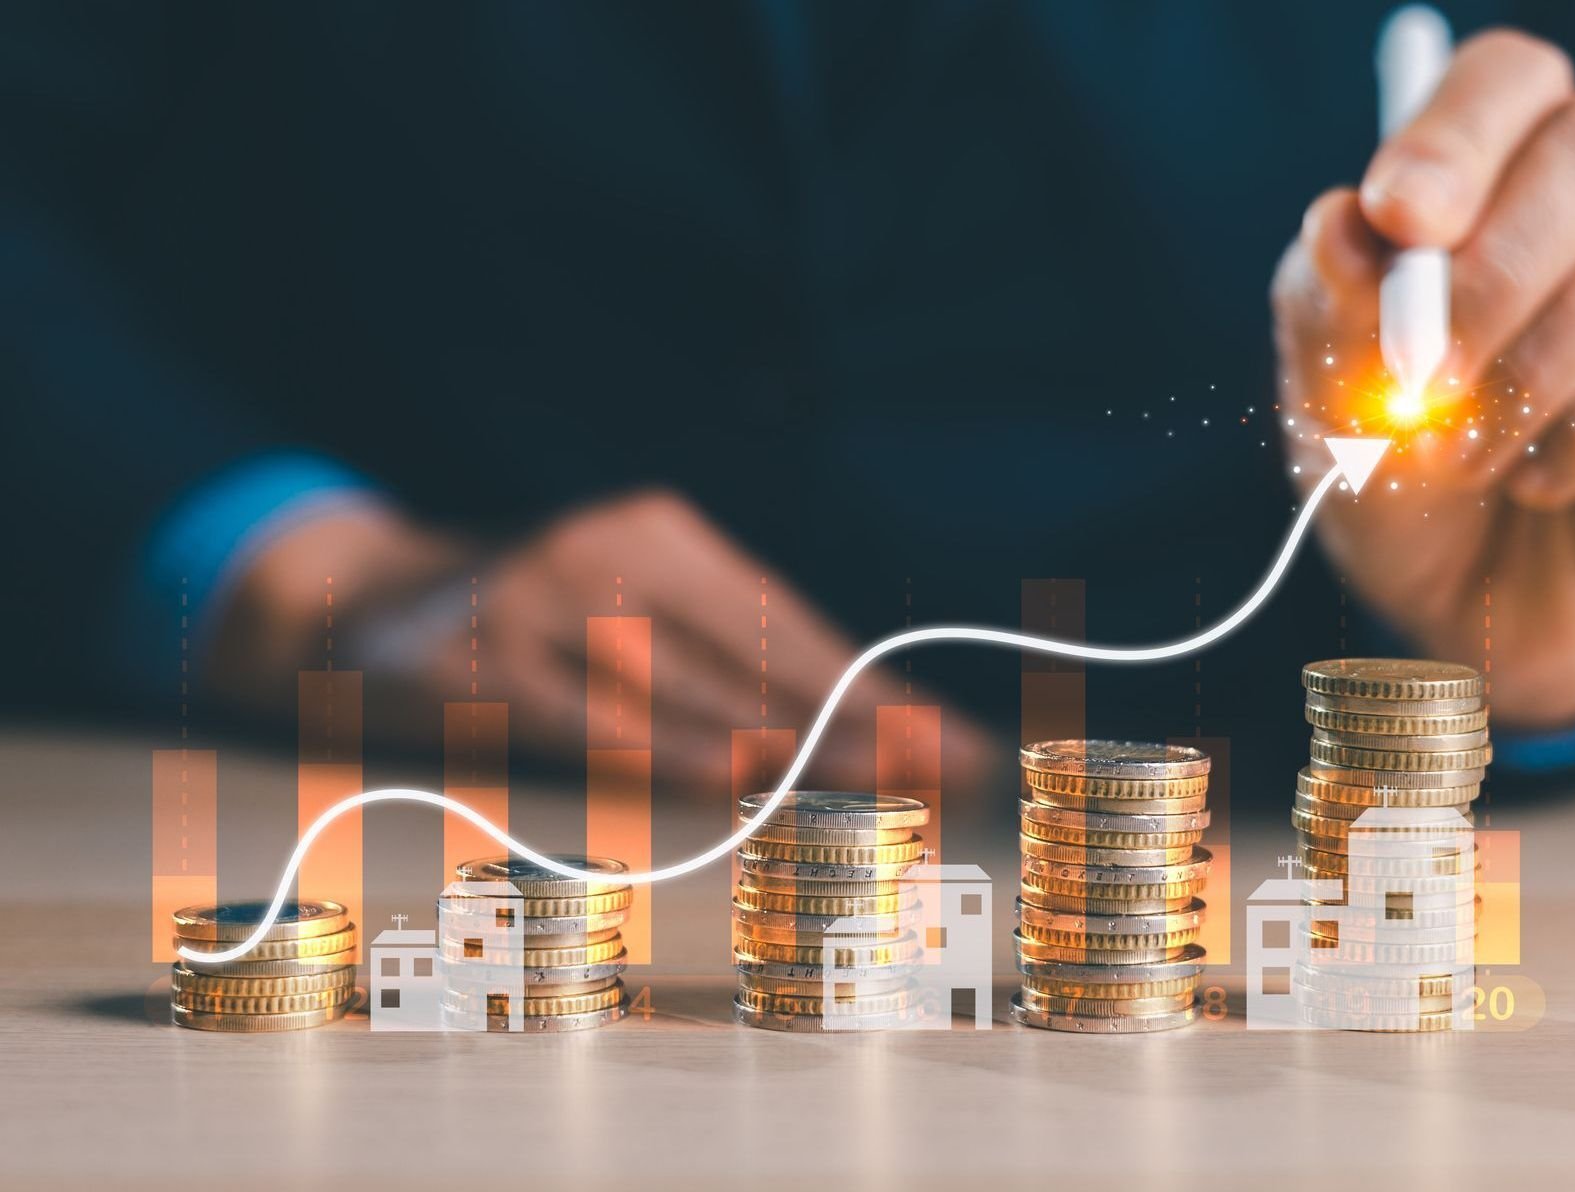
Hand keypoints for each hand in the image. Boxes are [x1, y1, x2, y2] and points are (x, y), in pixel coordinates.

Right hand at [208, 489, 996, 788]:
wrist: (356, 603)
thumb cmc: (532, 620)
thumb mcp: (625, 605)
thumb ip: (724, 659)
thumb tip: (869, 726)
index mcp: (658, 532)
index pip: (790, 622)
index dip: (877, 685)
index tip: (957, 735)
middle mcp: (608, 554)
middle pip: (759, 662)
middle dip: (866, 729)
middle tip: (958, 772)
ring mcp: (541, 608)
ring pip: (692, 701)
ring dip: (796, 760)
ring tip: (887, 797)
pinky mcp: (482, 670)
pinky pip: (599, 732)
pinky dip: (676, 765)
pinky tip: (747, 791)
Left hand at [1273, 30, 1574, 728]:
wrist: (1450, 603)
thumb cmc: (1387, 464)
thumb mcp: (1325, 387)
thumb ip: (1330, 300)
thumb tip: (1344, 221)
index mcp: (1489, 174)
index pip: (1508, 78)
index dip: (1460, 131)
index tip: (1398, 215)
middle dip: (1502, 264)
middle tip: (1422, 370)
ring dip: (1534, 369)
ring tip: (1459, 454)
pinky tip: (1531, 480)